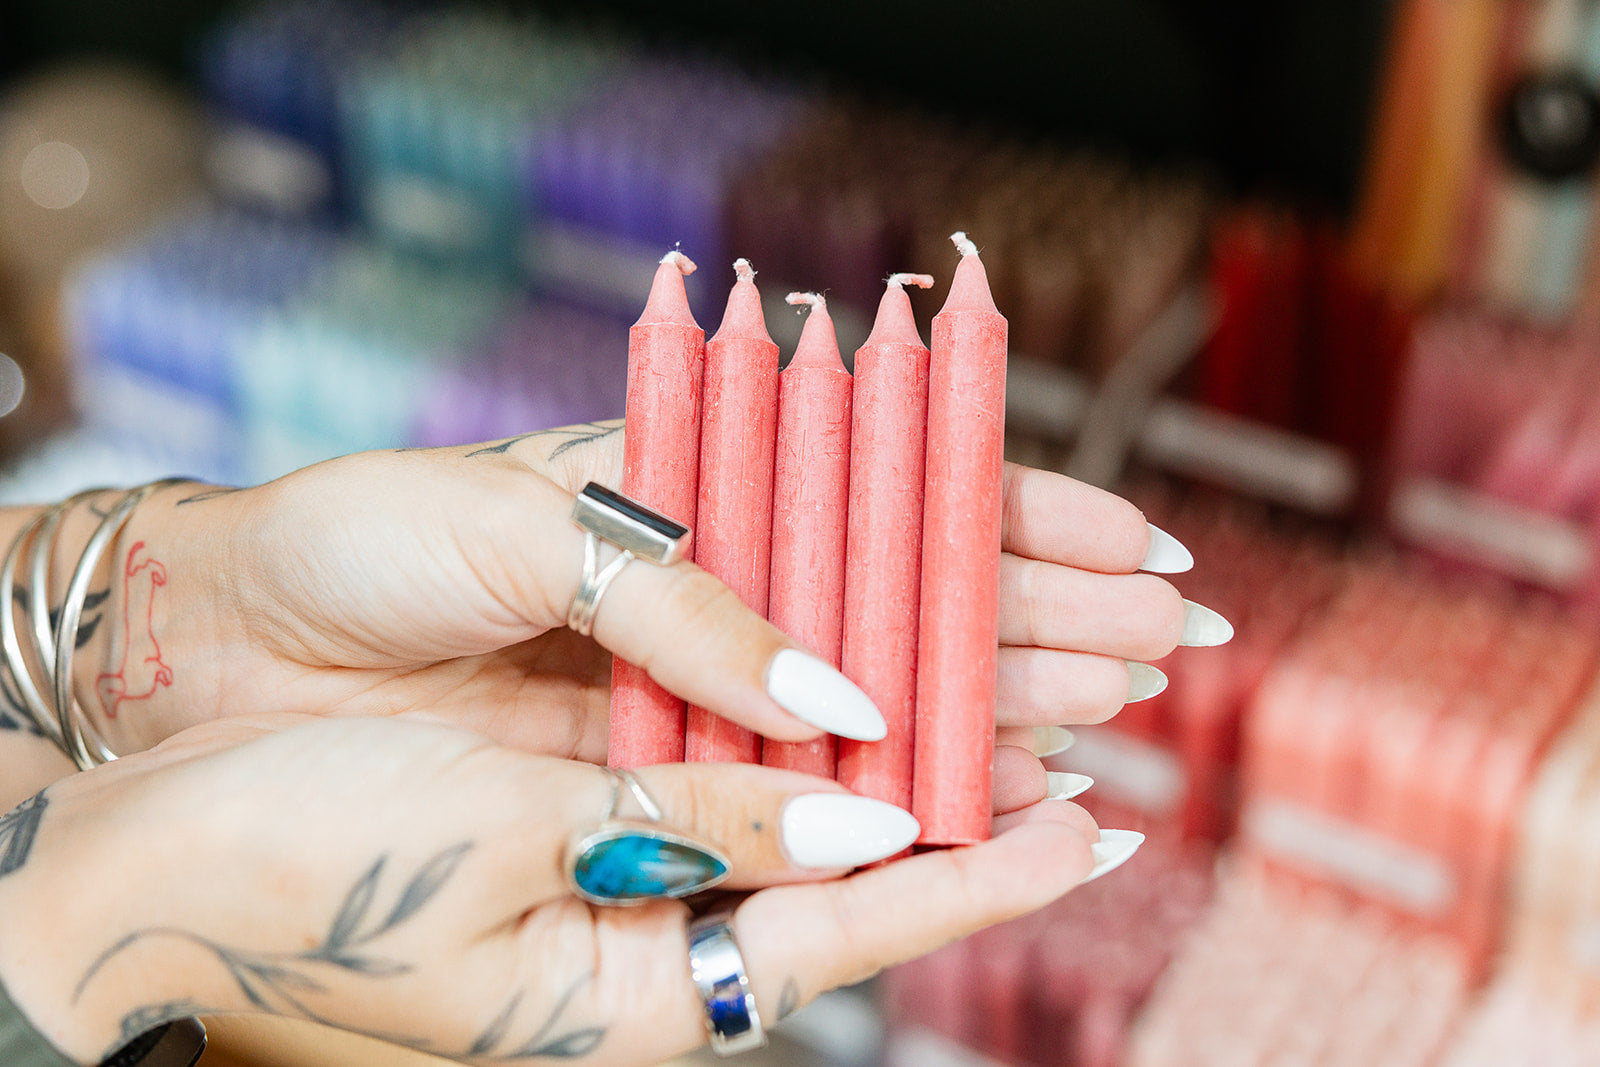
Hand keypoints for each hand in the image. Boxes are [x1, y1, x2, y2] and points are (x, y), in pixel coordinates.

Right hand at [0, 713, 1099, 1064]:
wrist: (149, 861)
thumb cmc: (299, 866)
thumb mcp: (506, 847)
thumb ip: (694, 827)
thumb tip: (858, 825)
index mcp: (642, 994)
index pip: (858, 933)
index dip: (985, 876)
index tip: (1096, 824)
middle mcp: (651, 941)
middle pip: (849, 865)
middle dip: (971, 786)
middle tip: (1097, 713)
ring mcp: (616, 874)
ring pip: (797, 804)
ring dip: (900, 734)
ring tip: (1016, 677)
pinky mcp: (576, 805)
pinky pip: (718, 759)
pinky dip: (794, 706)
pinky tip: (856, 657)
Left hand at [81, 421, 1210, 810]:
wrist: (233, 643)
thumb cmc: (369, 545)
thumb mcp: (529, 527)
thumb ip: (689, 607)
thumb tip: (843, 697)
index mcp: (698, 484)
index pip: (895, 491)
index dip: (1021, 517)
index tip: (1138, 547)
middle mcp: (714, 583)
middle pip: (915, 596)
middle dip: (1046, 619)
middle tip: (1168, 653)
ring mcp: (692, 679)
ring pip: (878, 689)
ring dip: (996, 701)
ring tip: (1110, 722)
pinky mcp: (650, 762)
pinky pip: (794, 775)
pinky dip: (885, 782)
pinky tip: (977, 787)